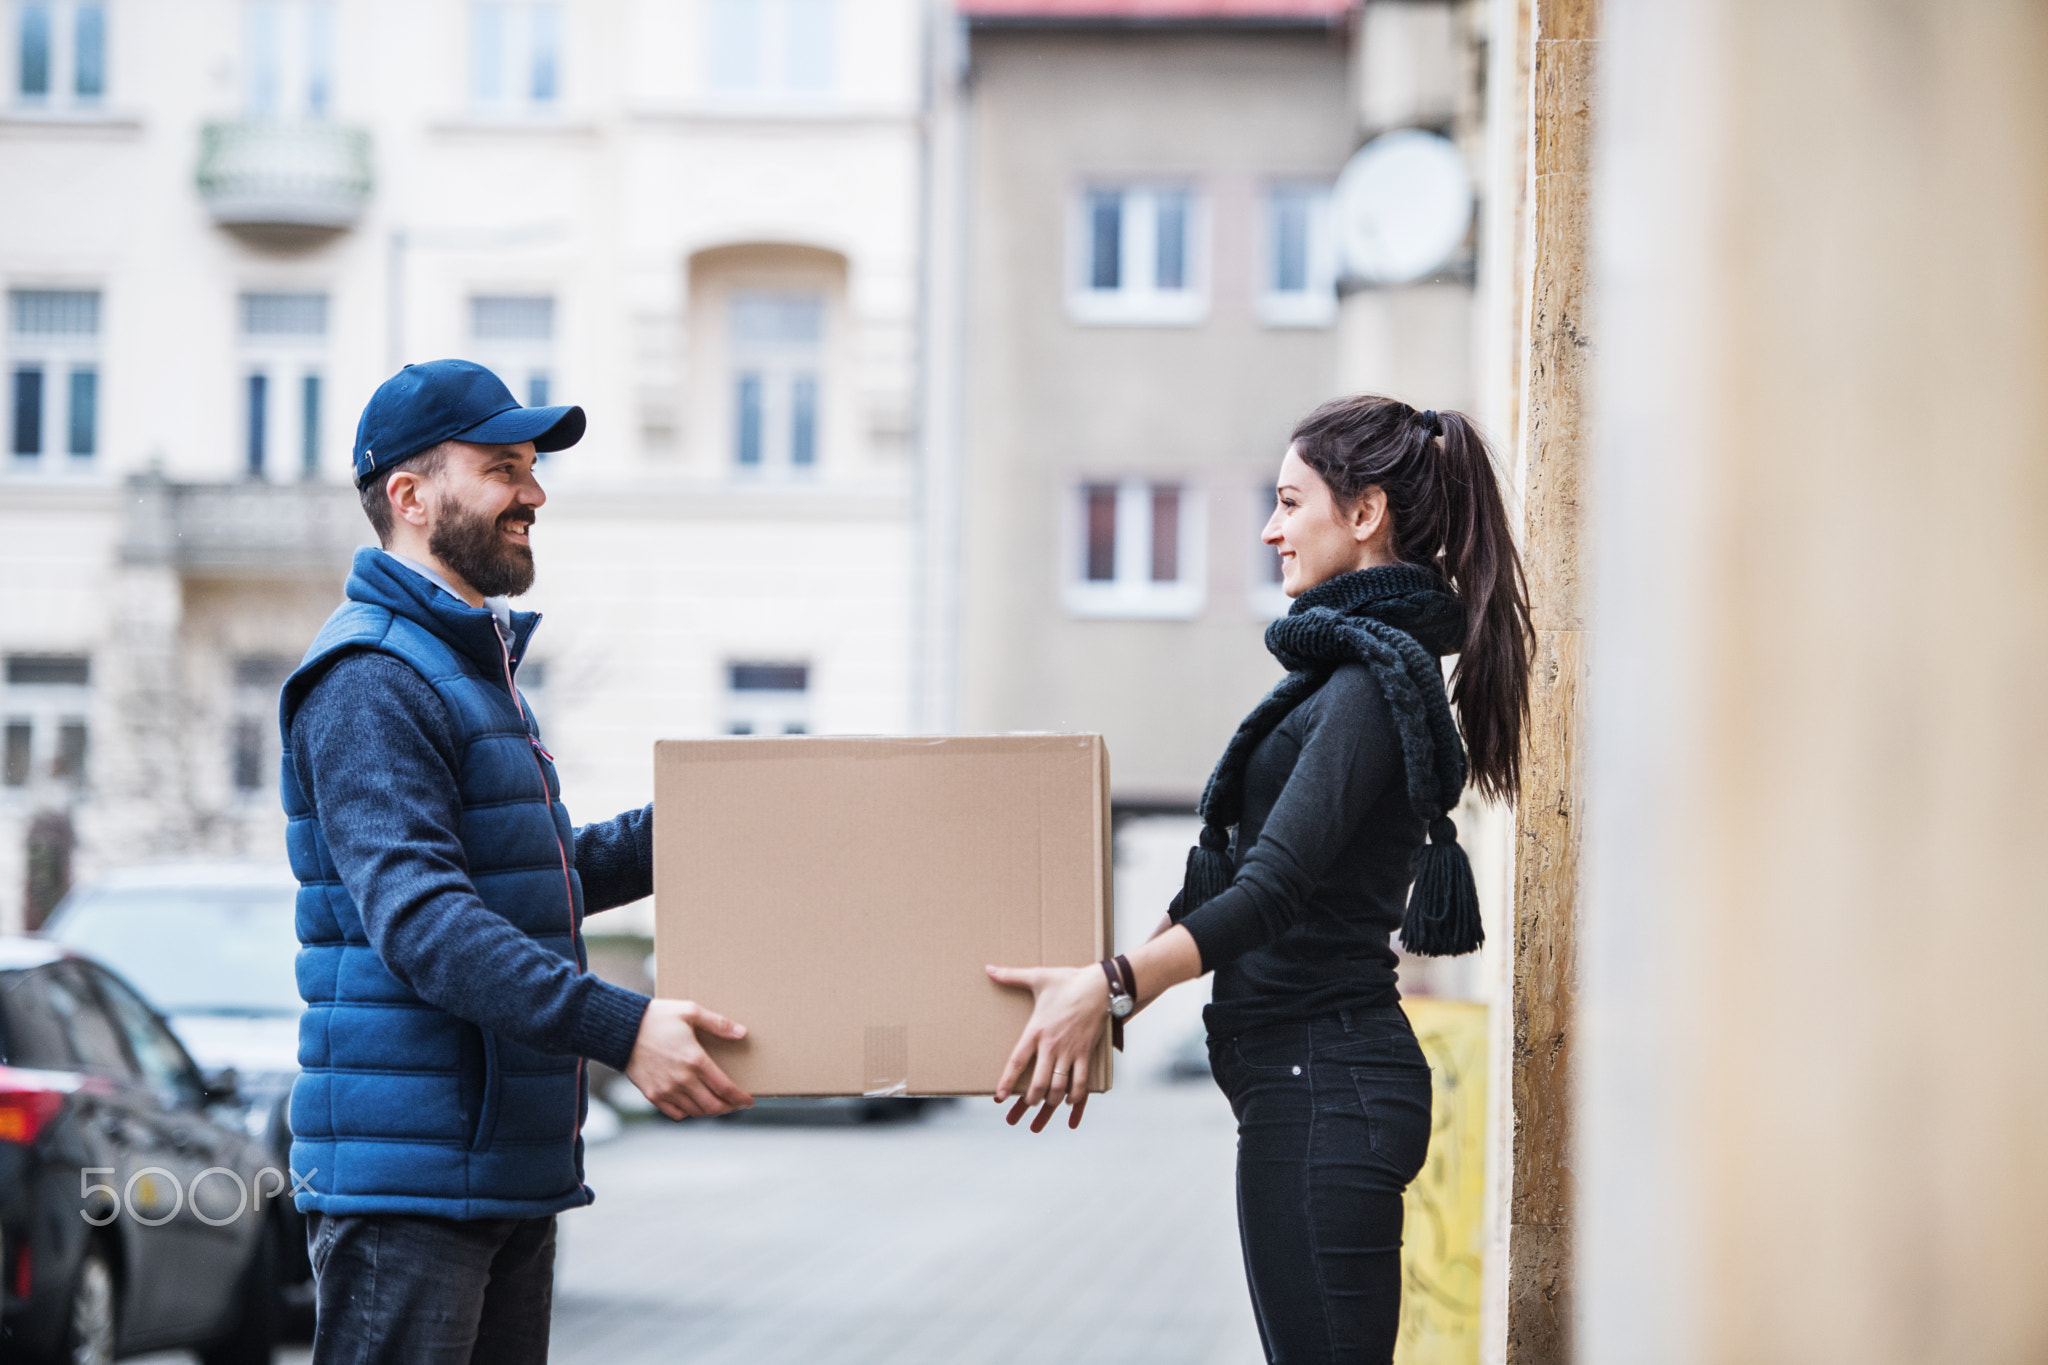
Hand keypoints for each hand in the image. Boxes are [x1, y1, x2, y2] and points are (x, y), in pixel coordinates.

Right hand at [624, 999, 753, 1119]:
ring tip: (716, 1103)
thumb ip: (718, 1023)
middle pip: (712, 1106)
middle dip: (728, 1107)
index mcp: (695, 1060)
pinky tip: (693, 1103)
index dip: (740, 1098)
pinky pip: (675, 1113)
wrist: (620, 1028)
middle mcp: (682, 1079)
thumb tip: (742, 1032)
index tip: (748, 1100)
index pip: (725, 1088)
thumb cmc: (657, 1017)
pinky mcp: (652, 1094)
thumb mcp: (690, 1011)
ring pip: (696, 1112)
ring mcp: (666, 1089)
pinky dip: (688, 1112)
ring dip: (709, 1110)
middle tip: (735, 1103)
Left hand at [985, 964, 1108, 1131]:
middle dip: (1030, 1100)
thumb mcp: (1037, 976)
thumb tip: (988, 968)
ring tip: (1044, 1107)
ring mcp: (1070, 1051)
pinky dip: (1075, 1096)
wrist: (1101, 986)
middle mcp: (1052, 1045)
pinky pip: (1081, 1082)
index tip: (999, 1097)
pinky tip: (1069, 1103)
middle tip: (1022, 1108)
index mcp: (1036, 1030)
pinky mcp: (1086, 1053)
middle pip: (1038, 1082)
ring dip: (1051, 1101)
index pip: (1017, 1061)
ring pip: (1059, 1087)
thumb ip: (1011, 976)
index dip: (1007, 1081)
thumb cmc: (1068, 981)